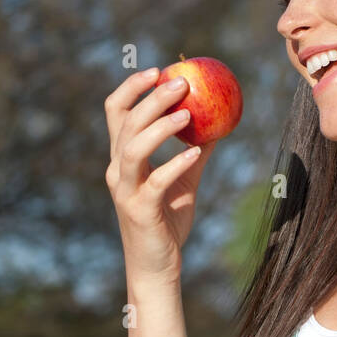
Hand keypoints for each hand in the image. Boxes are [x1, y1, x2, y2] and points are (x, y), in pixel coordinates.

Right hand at [104, 67, 216, 284]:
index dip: (132, 86)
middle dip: (151, 97)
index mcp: (122, 159)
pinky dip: (175, 164)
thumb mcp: (185, 181)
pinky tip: (196, 153)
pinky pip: (155, 181)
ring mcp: (125, 190)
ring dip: (160, 126)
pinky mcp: (139, 210)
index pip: (116, 112)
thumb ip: (195, 153)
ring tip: (189, 114)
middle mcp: (117, 170)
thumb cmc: (169, 222)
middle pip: (126, 122)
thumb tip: (219, 123)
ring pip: (133, 147)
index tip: (158, 70)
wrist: (158, 266)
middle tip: (182, 82)